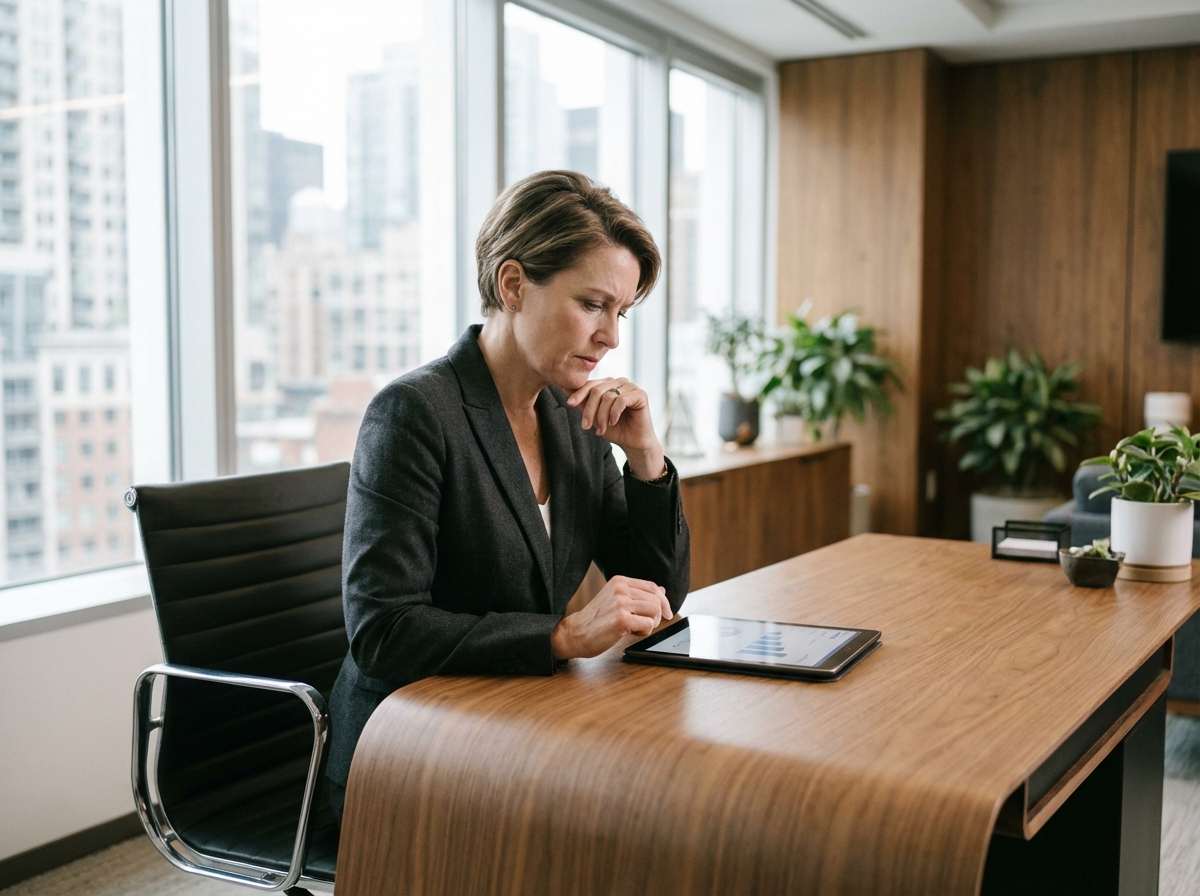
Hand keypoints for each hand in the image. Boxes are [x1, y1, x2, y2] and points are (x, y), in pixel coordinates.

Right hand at [551, 575, 672, 658]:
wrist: (576, 633)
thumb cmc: (595, 620)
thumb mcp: (616, 600)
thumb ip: (637, 594)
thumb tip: (662, 590)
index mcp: (619, 581)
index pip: (652, 586)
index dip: (663, 601)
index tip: (667, 613)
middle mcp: (620, 589)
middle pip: (656, 599)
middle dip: (656, 615)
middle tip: (644, 625)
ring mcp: (620, 603)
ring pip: (655, 611)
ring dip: (650, 624)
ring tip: (634, 628)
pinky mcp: (622, 619)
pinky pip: (649, 624)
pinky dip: (643, 632)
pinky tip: (630, 633)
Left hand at [567, 377, 664, 479]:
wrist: (633, 443)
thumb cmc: (615, 429)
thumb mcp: (594, 416)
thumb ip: (582, 402)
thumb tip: (564, 388)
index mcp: (608, 384)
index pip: (590, 384)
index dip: (579, 394)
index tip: (569, 404)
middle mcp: (619, 382)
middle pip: (597, 390)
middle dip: (589, 410)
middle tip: (585, 426)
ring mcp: (631, 387)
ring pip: (608, 396)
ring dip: (601, 416)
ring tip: (601, 430)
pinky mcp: (640, 394)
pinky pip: (621, 400)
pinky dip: (614, 413)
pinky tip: (613, 422)